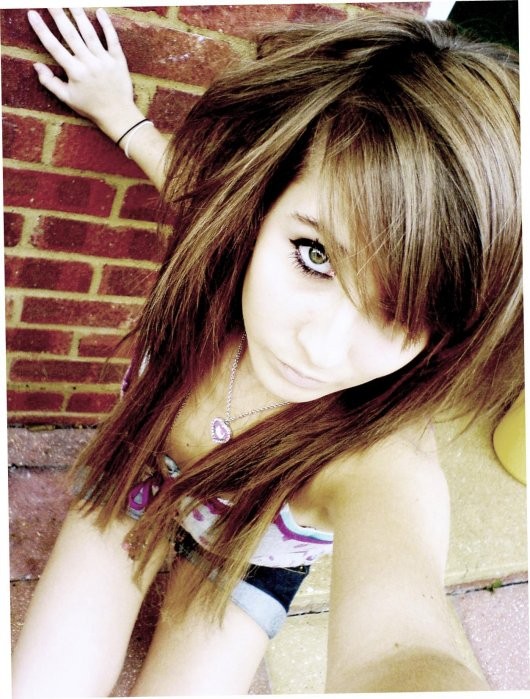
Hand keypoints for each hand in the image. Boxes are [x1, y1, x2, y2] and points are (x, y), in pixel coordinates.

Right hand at [28, 7, 143, 141]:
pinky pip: (112, 39)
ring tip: (70, 2)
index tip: (32, 14)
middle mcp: (89, 64)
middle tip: (51, 2)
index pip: (54, 46)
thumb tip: (36, 66)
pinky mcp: (118, 60)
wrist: (117, 115)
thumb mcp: (67, 98)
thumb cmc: (90, 107)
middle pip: (71, 34)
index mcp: (75, 72)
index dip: (41, 29)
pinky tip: (100, 11)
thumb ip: (50, 82)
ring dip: (79, 15)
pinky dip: (107, 25)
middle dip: (59, 15)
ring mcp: (104, 61)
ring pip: (90, 33)